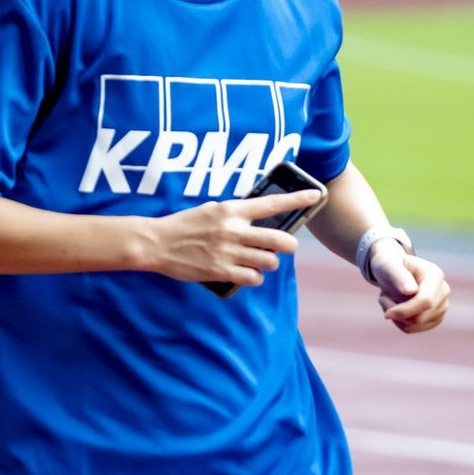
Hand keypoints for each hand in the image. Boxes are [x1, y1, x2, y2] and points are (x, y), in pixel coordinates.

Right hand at [148, 189, 320, 288]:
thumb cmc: (184, 225)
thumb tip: (256, 218)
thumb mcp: (211, 210)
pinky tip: (248, 273)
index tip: (316, 196)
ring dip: (269, 262)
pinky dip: (255, 277)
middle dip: (288, 245)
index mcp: (232, 210)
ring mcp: (229, 252)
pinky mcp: (222, 271)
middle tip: (286, 246)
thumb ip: (235, 214)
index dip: (298, 199)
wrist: (158, 243)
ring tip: (261, 261)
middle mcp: (234, 230)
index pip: (272, 203)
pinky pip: (253, 278)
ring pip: (269, 261)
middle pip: (279, 239)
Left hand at [370, 244, 448, 333]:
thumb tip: (411, 291)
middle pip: (420, 317)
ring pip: (414, 325)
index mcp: (435, 275)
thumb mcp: (388, 266)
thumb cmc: (389, 265)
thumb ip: (399, 276)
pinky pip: (411, 329)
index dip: (405, 310)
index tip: (387, 314)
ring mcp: (441, 306)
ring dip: (395, 316)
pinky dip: (398, 321)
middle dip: (396, 312)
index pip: (426, 301)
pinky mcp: (434, 318)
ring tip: (388, 298)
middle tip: (383, 297)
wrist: (393, 270)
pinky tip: (395, 307)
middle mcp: (443, 291)